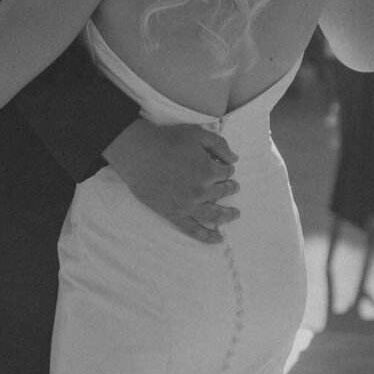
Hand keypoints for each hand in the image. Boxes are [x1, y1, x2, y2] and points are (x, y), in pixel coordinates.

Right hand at [103, 118, 239, 243]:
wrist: (138, 153)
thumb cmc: (167, 140)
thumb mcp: (198, 134)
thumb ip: (220, 146)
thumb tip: (234, 159)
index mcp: (208, 171)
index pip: (226, 172)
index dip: (227, 168)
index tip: (225, 167)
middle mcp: (201, 191)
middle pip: (222, 192)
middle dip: (230, 188)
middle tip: (234, 187)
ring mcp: (188, 205)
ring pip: (214, 214)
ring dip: (227, 215)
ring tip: (235, 214)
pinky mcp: (174, 214)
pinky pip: (193, 229)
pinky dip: (207, 236)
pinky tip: (218, 239)